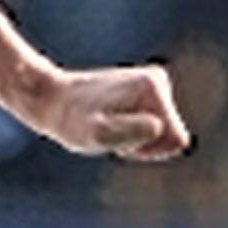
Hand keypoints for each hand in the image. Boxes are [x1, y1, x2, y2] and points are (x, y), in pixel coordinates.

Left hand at [22, 63, 191, 160]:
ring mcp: (153, 84)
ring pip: (163, 132)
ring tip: (106, 124)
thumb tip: (159, 127)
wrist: (50, 99)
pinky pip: (154, 127)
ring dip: (135, 137)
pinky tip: (109, 120)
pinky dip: (132, 131)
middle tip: (108, 130)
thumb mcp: (98, 134)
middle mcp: (158, 79)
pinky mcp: (146, 91)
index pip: (176, 140)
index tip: (118, 137)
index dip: (148, 148)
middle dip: (142, 143)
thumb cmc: (71, 121)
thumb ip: (131, 132)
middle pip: (171, 135)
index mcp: (153, 86)